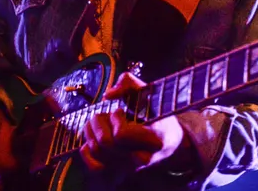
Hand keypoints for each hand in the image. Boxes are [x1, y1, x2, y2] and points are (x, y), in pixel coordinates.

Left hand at [80, 73, 195, 183]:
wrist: (170, 141)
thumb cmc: (158, 114)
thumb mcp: (151, 94)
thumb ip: (130, 84)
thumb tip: (108, 95)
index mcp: (155, 139)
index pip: (122, 135)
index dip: (116, 119)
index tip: (120, 111)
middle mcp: (142, 158)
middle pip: (105, 143)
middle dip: (99, 121)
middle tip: (105, 114)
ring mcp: (130, 167)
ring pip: (97, 152)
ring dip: (91, 132)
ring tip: (99, 123)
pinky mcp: (119, 172)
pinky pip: (94, 166)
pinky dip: (87, 150)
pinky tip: (94, 138)